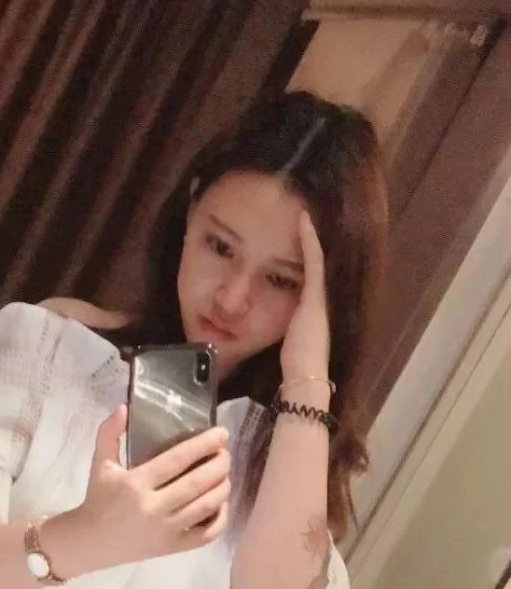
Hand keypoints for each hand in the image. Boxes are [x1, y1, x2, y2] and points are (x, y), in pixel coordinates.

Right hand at [46, 406, 230, 575]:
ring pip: (206, 507)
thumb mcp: (100, 464)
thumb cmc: (99, 499)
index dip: (203, 445)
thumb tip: (125, 407)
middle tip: (225, 453)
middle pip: (197, 483)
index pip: (177, 460)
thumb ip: (109, 434)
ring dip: (222, 487)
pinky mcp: (172, 547)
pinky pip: (206, 535)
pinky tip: (221, 503)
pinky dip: (220, 519)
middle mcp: (153, 508)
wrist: (92, 542)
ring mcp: (165, 530)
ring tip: (225, 474)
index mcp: (135, 484)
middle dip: (218, 465)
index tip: (221, 434)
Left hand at [280, 210, 330, 391]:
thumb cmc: (295, 364)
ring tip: (304, 212)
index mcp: (315, 308)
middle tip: (305, 215)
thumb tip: (265, 322)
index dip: (308, 254)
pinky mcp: (316, 295)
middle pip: (319, 261)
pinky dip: (309, 239)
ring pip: (318, 256)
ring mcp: (321, 295)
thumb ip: (283, 325)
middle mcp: (322, 298)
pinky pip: (314, 259)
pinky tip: (303, 220)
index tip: (299, 235)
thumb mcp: (288, 337)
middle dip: (313, 239)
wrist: (306, 376)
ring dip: (311, 234)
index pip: (312, 275)